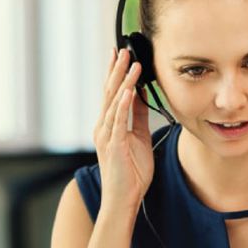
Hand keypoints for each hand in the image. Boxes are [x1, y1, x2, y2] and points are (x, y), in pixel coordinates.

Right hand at [93, 48, 153, 214]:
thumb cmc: (130, 173)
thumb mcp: (139, 138)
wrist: (122, 198)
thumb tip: (143, 95)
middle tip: (123, 49)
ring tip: (131, 63)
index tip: (120, 54)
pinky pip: (118, 121)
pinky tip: (129, 90)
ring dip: (123, 81)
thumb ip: (139, 117)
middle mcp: (103, 127)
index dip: (116, 74)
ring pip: (113, 102)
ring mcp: (106, 136)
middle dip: (117, 70)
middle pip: (109, 92)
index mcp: (108, 125)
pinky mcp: (113, 145)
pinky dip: (122, 104)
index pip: (112, 94)